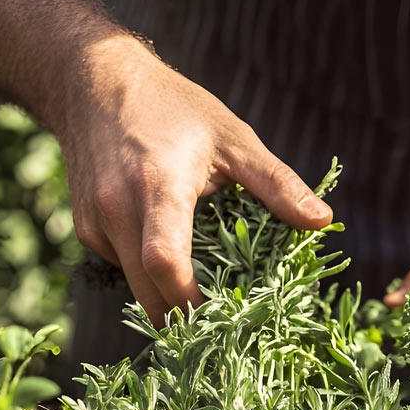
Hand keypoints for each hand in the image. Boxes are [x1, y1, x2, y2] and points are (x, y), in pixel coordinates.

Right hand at [58, 38, 331, 322]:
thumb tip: (323, 221)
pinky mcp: (86, 228)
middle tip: (227, 327)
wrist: (95, 82)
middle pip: (148, 291)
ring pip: (134, 286)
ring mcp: (95, 222)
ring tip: (208, 294)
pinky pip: (123, 266)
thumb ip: (278, 184)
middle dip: (185, 318)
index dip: (194, 301)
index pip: (166, 262)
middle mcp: (117, 208)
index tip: (228, 318)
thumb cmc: (173, 106)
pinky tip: (174, 251)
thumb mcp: (234, 138)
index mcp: (157, 185)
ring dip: (168, 299)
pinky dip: (149, 273)